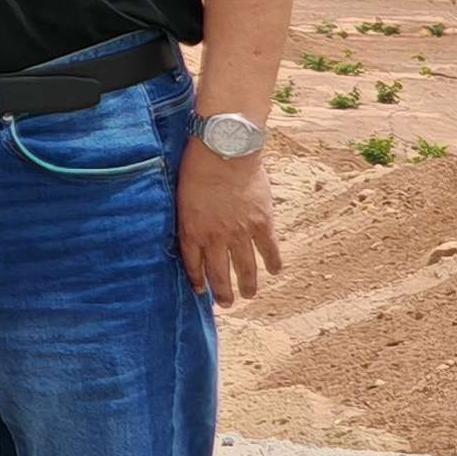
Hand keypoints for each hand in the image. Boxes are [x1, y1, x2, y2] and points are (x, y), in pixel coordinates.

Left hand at [176, 140, 283, 305]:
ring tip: (249, 295)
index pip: (193, 265)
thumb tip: (190, 230)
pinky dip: (273, 262)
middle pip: (219, 274)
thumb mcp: (182, 196)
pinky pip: (270, 250)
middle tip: (226, 304)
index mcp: (192, 230)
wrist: (224, 151)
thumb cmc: (197, 167)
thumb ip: (188, 218)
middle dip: (222, 293)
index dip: (197, 281)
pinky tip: (275, 271)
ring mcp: (240, 233)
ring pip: (245, 268)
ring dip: (248, 285)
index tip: (201, 292)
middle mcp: (215, 237)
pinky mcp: (262, 223)